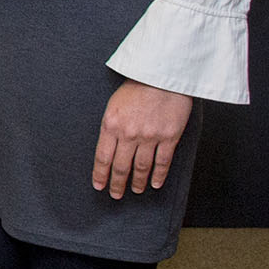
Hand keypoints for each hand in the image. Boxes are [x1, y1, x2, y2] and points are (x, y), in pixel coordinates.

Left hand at [93, 79, 192, 198]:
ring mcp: (150, 136)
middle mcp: (129, 134)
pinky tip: (155, 184)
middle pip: (121, 166)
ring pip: (141, 167)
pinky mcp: (169, 136)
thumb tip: (109, 146)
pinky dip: (158, 175)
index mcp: (110, 124)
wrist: (163, 74)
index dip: (100, 175)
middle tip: (115, 194)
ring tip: (135, 190)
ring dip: (137, 182)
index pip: (102, 157)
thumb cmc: (137, 86)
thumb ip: (111, 125)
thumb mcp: (114, 104)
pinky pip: (163, 162)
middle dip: (117, 183)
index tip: (99, 186)